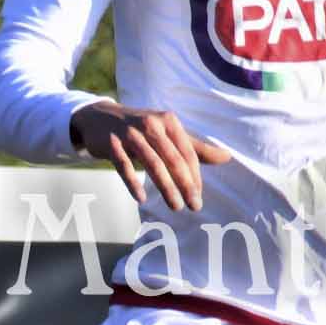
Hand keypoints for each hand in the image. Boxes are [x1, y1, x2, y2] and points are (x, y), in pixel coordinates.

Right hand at [69, 101, 232, 209]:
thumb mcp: (167, 133)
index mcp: (168, 121)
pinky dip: (133, 183)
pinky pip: (124, 166)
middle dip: (185, 185)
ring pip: (152, 163)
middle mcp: (151, 124)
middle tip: (194, 206)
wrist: (99, 118)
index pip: (187, 152)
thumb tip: (226, 157)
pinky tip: (141, 198)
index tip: (198, 196)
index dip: (195, 176)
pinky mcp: (111, 143)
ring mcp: (129, 133)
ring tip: (175, 207)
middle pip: (173, 159)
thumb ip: (195, 146)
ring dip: (166, 187)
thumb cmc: (140, 129)